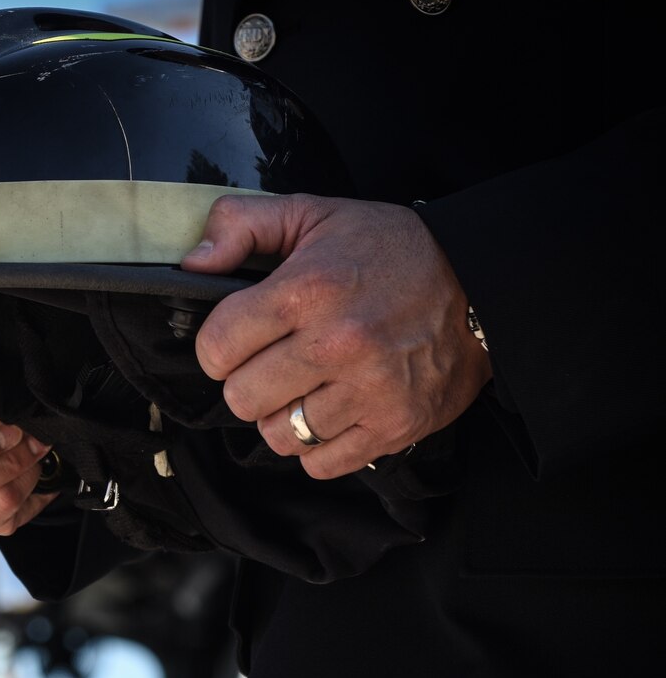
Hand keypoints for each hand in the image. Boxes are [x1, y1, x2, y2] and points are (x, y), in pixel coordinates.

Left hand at [184, 193, 492, 477]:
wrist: (484, 280)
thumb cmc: (390, 249)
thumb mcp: (313, 213)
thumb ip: (241, 224)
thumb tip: (193, 261)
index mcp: (305, 291)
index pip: (216, 348)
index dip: (219, 345)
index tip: (240, 338)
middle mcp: (336, 345)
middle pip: (241, 399)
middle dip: (248, 382)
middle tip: (274, 363)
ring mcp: (368, 391)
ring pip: (278, 436)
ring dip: (282, 416)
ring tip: (306, 387)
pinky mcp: (395, 425)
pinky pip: (321, 464)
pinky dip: (317, 446)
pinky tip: (330, 412)